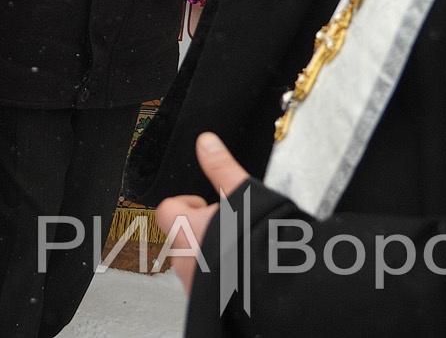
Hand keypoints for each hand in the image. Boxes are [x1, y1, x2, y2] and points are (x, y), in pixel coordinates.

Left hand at [154, 133, 250, 293]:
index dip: (185, 204)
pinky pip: (204, 286)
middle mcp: (184, 258)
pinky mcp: (207, 303)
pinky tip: (240, 274)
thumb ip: (221, 166)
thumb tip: (206, 143)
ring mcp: (194, 284)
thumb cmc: (259, 242)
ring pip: (191, 263)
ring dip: (207, 254)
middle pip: (179, 236)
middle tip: (226, 226)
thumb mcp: (242, 193)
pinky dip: (217, 278)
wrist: (277, 285)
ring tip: (236, 250)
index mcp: (186, 227)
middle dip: (198, 230)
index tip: (204, 202)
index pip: (167, 210)